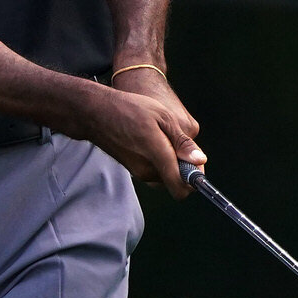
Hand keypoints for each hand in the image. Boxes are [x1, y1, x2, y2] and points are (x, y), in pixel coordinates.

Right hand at [82, 79, 205, 198]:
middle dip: (182, 165)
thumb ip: (182, 141)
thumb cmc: (130, 109)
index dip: (194, 179)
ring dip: (170, 161)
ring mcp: (138, 172)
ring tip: (160, 135)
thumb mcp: (162, 116)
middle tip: (175, 138)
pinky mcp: (133, 169)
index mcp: (157, 156)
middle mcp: (147, 171)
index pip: (181, 188)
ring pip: (166, 175)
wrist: (96, 113)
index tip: (195, 162)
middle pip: (176, 181)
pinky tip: (150, 138)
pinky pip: (155, 170)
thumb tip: (200, 161)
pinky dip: (159, 159)